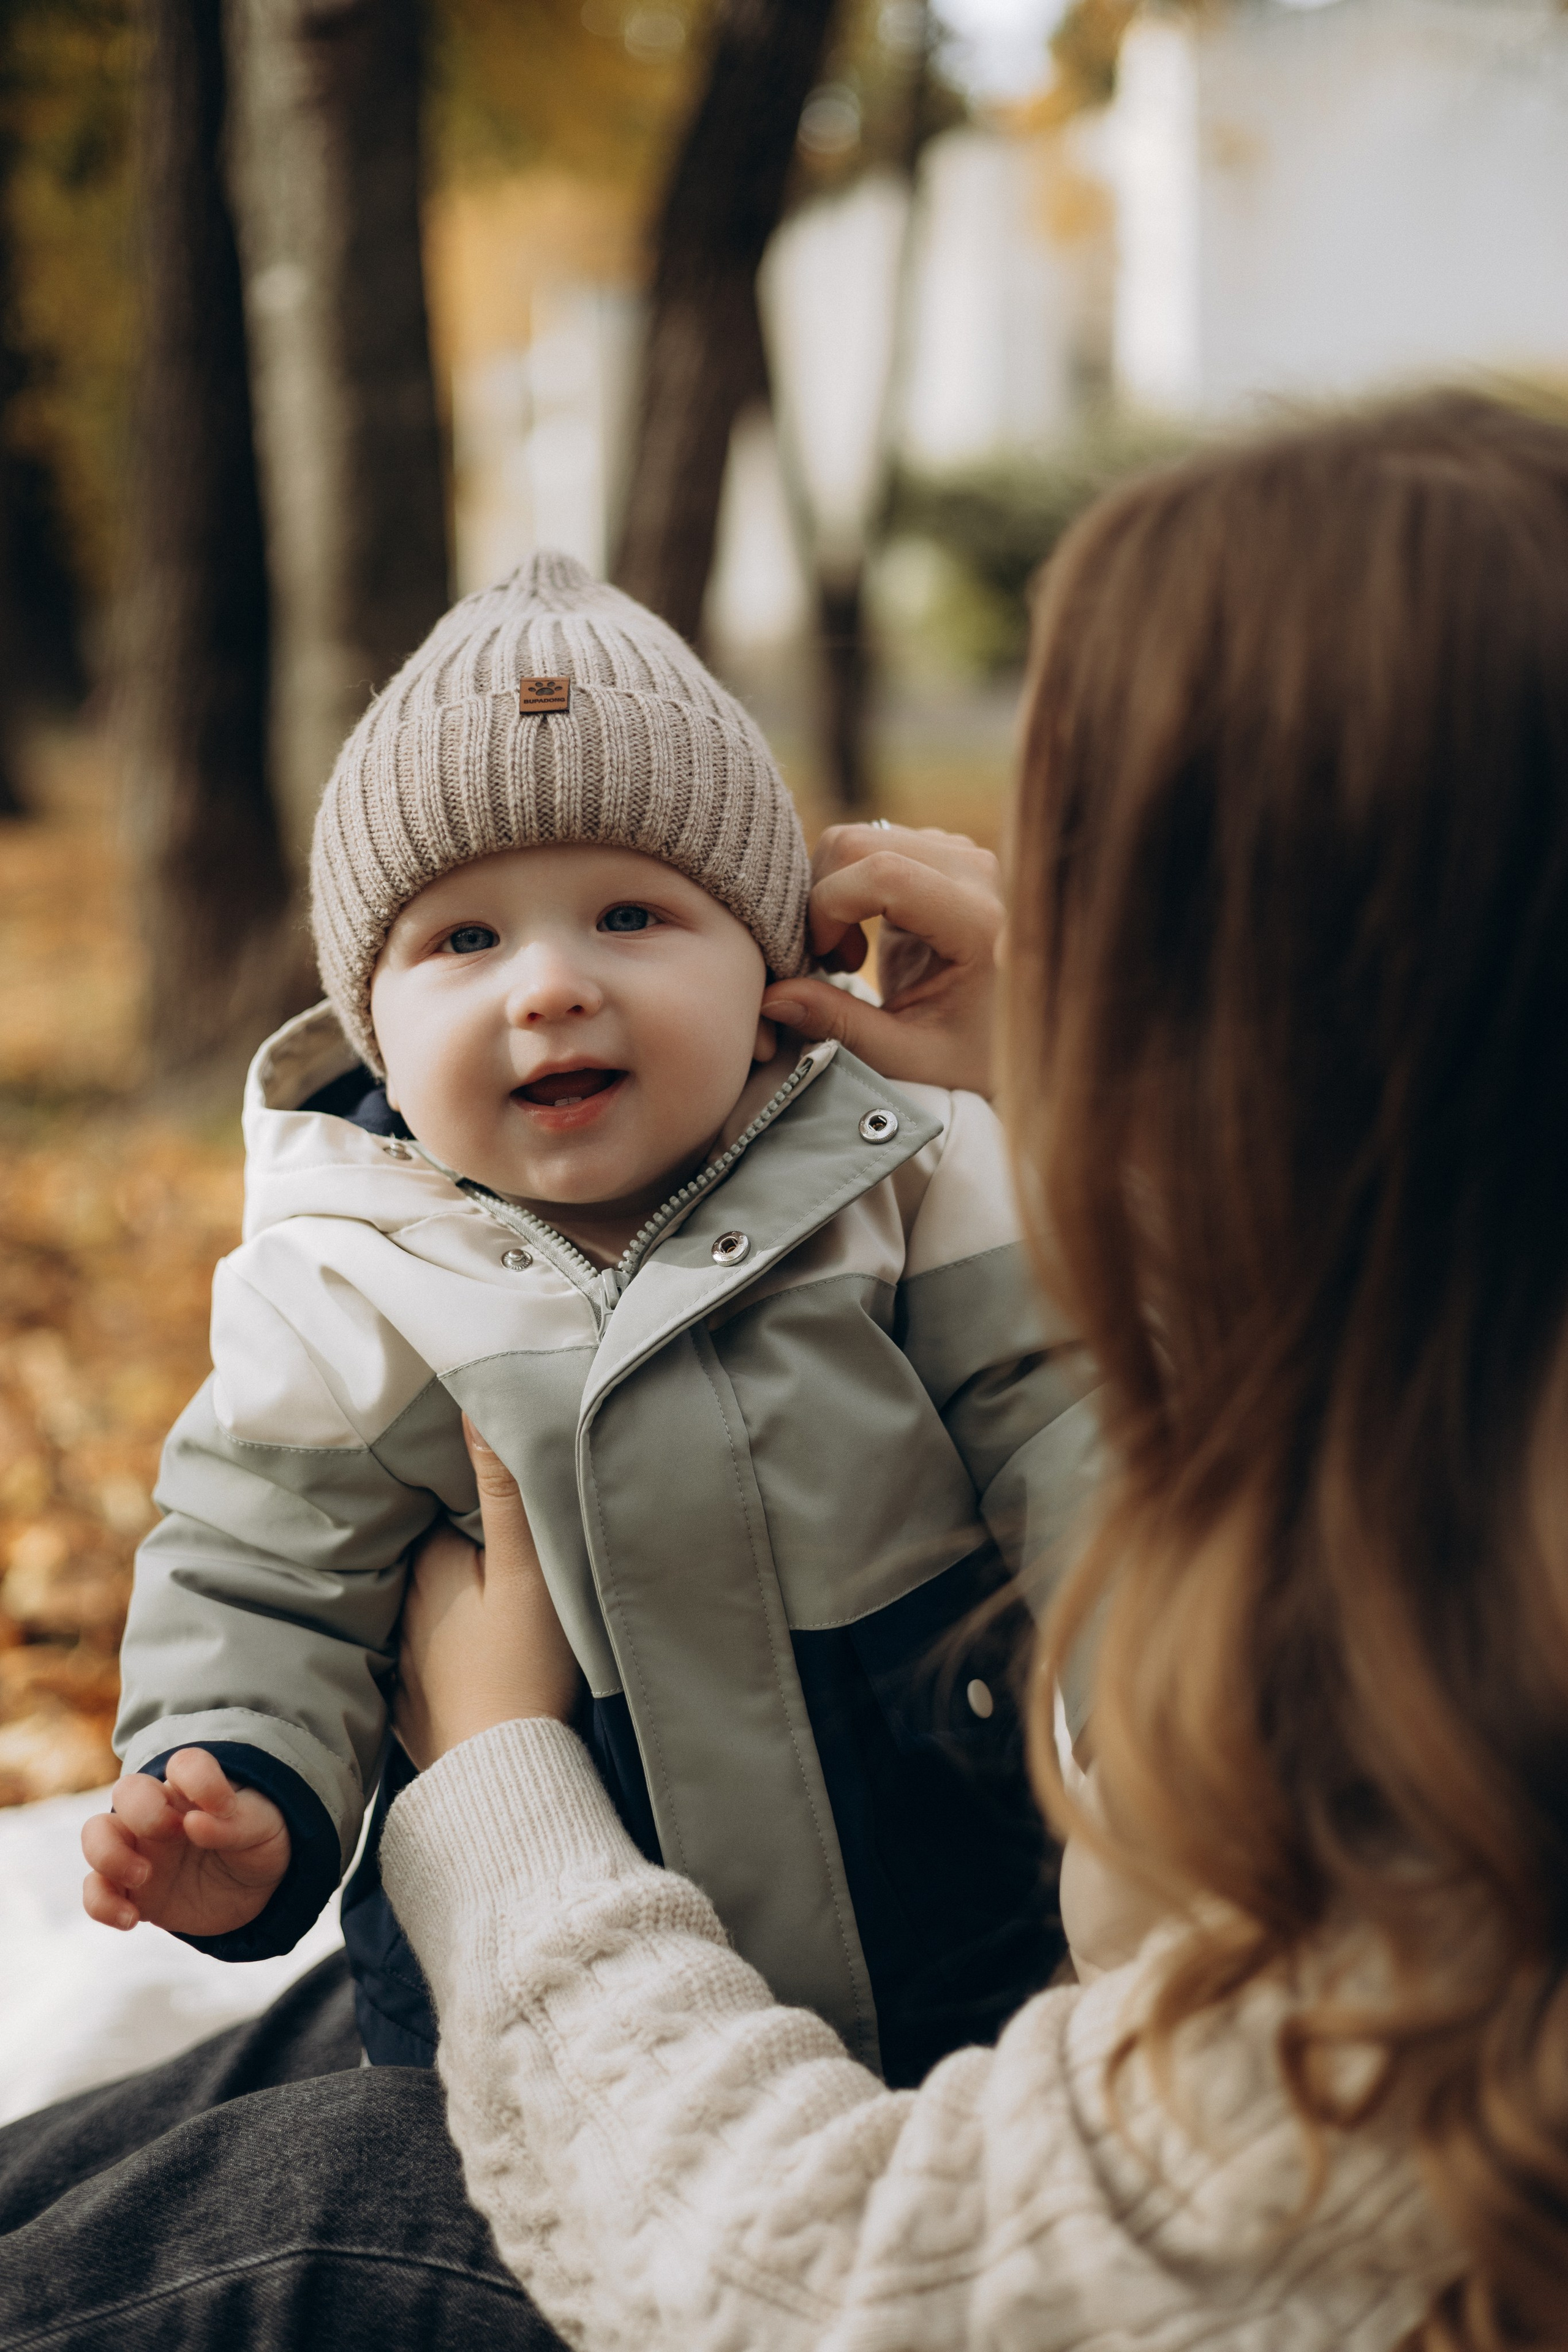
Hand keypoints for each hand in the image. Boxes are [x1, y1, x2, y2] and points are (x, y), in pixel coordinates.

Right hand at [81, 1748, 290, 1935]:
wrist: (255, 1892)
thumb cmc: (259, 1844)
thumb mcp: (263, 1831)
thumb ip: (235, 1824)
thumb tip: (194, 1822)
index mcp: (197, 1789)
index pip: (185, 1764)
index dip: (198, 1779)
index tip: (223, 1807)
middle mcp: (162, 1812)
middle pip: (128, 1790)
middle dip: (144, 1811)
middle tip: (173, 1835)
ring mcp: (140, 1849)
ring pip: (96, 1833)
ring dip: (108, 1854)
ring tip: (143, 1877)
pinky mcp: (129, 1889)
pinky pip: (95, 1889)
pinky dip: (102, 1904)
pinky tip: (133, 1919)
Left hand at [394, 1416, 581, 1768]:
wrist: (503, 1777)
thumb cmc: (523, 1670)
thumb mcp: (526, 1570)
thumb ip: (504, 1489)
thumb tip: (474, 1407)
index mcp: (428, 1563)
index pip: (436, 1499)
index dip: (460, 1479)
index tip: (483, 1460)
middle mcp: (403, 1603)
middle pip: (431, 1546)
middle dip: (450, 1529)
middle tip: (484, 1510)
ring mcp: (407, 1654)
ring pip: (429, 1596)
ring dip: (447, 1584)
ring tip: (479, 1572)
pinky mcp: (419, 1697)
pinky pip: (428, 1645)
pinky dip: (444, 1633)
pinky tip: (468, 1636)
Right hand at [761, 822, 1001, 1096]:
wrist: (1018, 1040)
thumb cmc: (970, 1059)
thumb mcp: (904, 1056)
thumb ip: (838, 1025)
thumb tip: (770, 995)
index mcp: (980, 922)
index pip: (881, 872)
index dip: (827, 909)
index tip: (820, 962)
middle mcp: (977, 872)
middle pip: (857, 843)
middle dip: (819, 899)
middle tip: (830, 962)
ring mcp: (961, 854)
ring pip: (855, 839)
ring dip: (829, 895)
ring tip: (848, 956)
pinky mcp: (942, 853)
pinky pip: (868, 845)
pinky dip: (845, 888)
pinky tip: (863, 938)